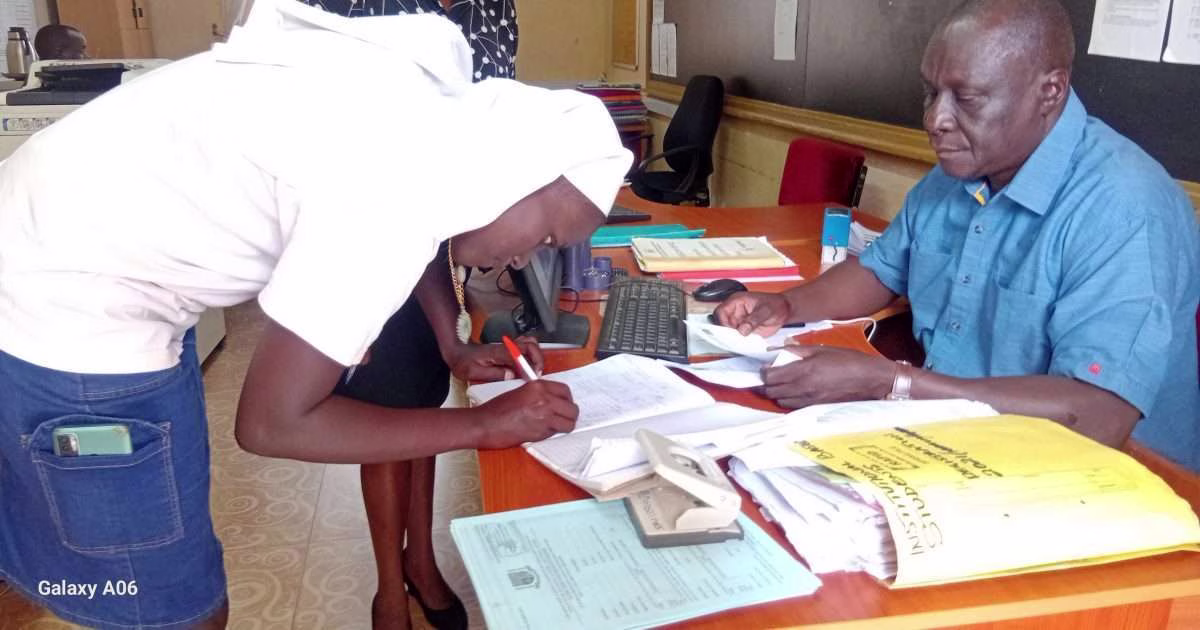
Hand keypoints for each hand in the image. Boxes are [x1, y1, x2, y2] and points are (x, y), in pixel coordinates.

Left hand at [447, 336, 543, 381]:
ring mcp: (507, 345)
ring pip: (530, 343)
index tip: (533, 375)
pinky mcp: (508, 348)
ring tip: (535, 369)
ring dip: (536, 355)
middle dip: (538, 359)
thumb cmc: (463, 362)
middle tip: (537, 373)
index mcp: (498, 352)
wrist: (458, 352)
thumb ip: (493, 373)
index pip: (521, 353)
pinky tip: (528, 365)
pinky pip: (525, 345)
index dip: (531, 363)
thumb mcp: (473, 372)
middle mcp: (505, 346)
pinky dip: (532, 353)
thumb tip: (511, 376)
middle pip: (530, 344)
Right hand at [475, 380, 577, 447]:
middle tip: (562, 418)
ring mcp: (545, 415)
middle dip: (569, 414)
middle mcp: (544, 398)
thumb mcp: (519, 392)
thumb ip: (537, 395)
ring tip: (555, 427)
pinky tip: (543, 431)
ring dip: (564, 426)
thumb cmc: (496, 410)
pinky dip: (553, 434)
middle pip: (572, 408)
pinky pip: (557, 432)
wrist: (484, 424)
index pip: (565, 391)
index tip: (564, 404)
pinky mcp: (542, 430)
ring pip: (569, 422)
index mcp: (538, 386)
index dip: (567, 399)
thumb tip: (552, 401)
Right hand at [713, 292, 791, 335]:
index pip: (721, 311)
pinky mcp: (743, 330)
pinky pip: (737, 337)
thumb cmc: (776, 305)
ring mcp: (738, 321)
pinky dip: (739, 342)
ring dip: (733, 338)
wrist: (784, 311)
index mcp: (736, 301)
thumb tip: (742, 330)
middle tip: (737, 338)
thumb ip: (753, 320)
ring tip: (743, 341)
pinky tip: (746, 343)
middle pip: (722, 323)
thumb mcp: (766, 310)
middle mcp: (735, 311)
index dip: (723, 322)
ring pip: (728, 332)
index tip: (731, 330)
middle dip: (727, 332)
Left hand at [761, 344, 895, 407]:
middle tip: (769, 376)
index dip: (763, 373)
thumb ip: (797, 351)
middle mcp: (802, 388)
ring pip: (781, 402)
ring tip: (780, 384)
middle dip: (766, 384)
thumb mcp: (821, 349)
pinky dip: (788, 400)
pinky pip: (794, 407)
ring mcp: (809, 400)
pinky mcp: (816, 407)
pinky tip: (793, 393)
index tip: (764, 368)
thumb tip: (778, 351)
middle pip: (771, 392)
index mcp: (803, 371)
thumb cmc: (847, 360)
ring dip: (777, 394)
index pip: (770, 377)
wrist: (869, 378)